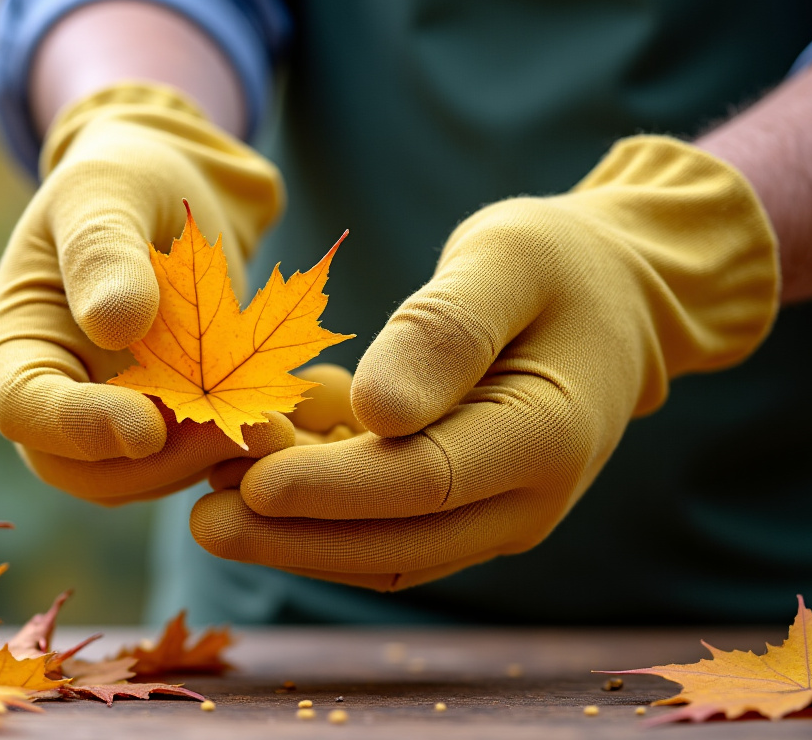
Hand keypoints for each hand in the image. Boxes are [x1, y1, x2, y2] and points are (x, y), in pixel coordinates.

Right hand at [0, 82, 291, 503]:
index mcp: (15, 347)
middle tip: (248, 430)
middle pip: (92, 470)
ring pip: (154, 477)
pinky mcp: (173, 427)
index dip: (82, 429)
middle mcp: (58, 399)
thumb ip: (103, 254)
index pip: (26, 410)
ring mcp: (116, 420)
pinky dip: (246, 450)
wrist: (179, 186)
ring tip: (286, 426)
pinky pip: (202, 460)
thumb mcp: (106, 194)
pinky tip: (300, 422)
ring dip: (218, 460)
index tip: (148, 428)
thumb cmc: (125, 176)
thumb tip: (114, 327)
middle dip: (170, 460)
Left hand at [190, 136, 779, 588]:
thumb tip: (377, 411)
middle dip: (293, 537)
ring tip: (208, 502)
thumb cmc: (555, 262)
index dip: (333, 488)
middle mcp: (525, 499)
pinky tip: (256, 469)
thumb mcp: (506, 260)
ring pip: (383, 552)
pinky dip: (318, 510)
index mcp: (547, 437)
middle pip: (397, 543)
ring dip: (296, 537)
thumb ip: (446, 331)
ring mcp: (494, 513)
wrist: (610, 298)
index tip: (249, 483)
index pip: (426, 482)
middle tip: (200, 521)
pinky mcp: (461, 508)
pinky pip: (384, 528)